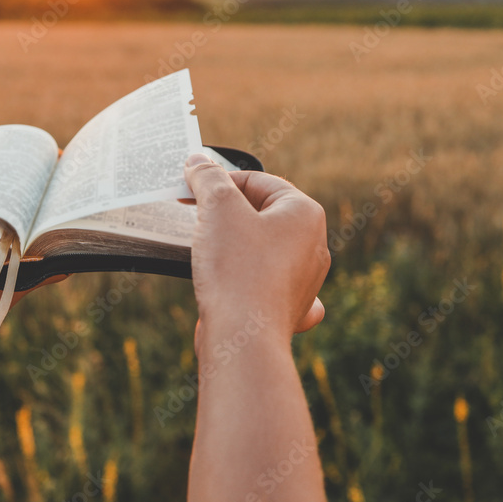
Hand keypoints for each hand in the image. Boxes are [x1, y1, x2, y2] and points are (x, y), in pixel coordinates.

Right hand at [183, 154, 329, 344]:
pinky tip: (232, 283)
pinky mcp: (287, 308)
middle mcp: (312, 245)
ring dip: (233, 245)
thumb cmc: (237, 269)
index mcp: (304, 214)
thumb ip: (208, 179)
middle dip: (226, 213)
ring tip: (204, 249)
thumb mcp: (217, 208)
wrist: (244, 339)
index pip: (258, 181)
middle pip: (261, 213)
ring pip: (263, 249)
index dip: (219, 181)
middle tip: (194, 216)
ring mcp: (303, 280)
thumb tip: (197, 162)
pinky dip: (247, 280)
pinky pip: (266, 284)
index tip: (189, 188)